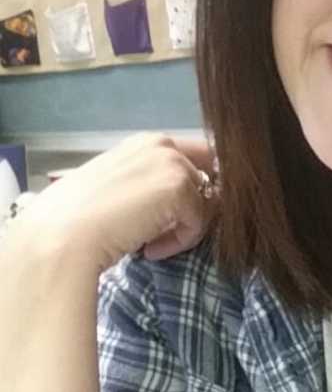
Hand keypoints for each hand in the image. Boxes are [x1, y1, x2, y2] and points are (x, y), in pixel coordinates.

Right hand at [7, 134, 219, 274]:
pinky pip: (198, 224)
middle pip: (208, 181)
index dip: (194, 191)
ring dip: (182, 230)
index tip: (173, 218)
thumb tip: (176, 203)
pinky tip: (149, 249)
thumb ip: (149, 185)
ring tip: (148, 243)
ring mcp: (174, 164)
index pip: (196, 161)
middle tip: (159, 234)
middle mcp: (163, 145)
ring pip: (205, 205)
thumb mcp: (120, 188)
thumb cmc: (79, 217)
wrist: (63, 235)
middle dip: (192, 211)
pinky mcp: (181, 189)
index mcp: (146, 142)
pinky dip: (178, 243)